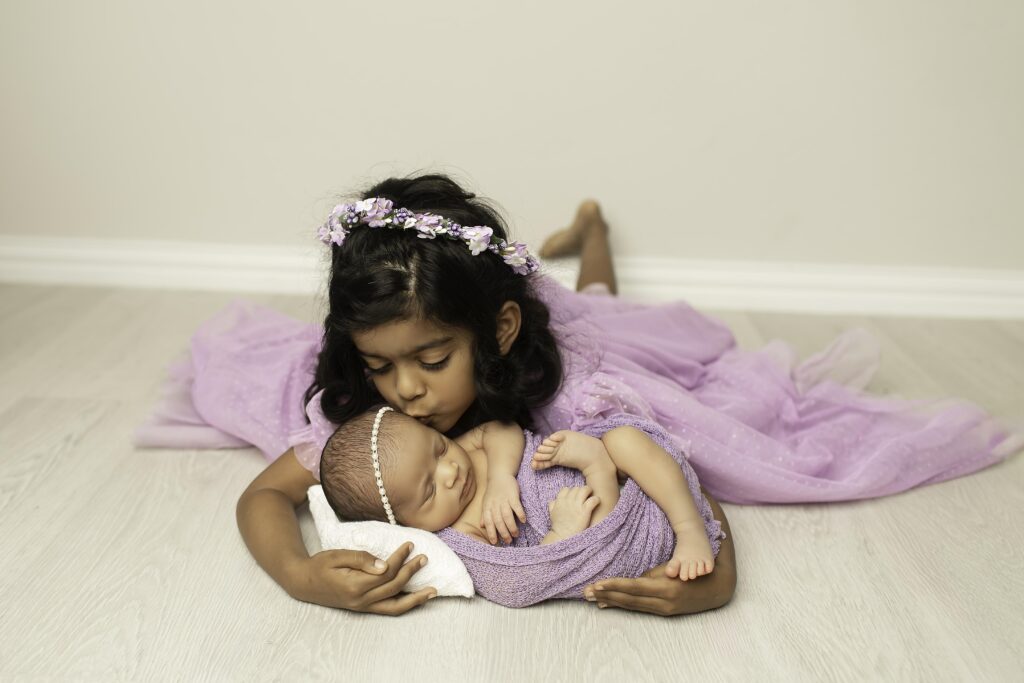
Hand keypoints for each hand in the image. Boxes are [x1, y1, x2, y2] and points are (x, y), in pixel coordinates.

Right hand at [288, 542, 435, 615]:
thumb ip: (360, 559)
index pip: (386, 573)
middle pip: (394, 587)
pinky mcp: (363, 608)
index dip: (400, 558)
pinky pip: (388, 610)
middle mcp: (361, 600)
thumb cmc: (320, 566)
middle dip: (411, 572)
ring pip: (395, 607)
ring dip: (415, 599)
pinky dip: (404, 605)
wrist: (303, 583)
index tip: (409, 545)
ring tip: (433, 591)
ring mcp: (362, 607)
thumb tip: (384, 565)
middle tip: (424, 558)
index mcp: (354, 585)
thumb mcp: (337, 556)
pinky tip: (415, 598)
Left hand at [480, 473, 526, 544]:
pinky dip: (520, 514)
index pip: (488, 522)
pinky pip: (516, 506)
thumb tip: (482, 526)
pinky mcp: (513, 495)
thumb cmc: (493, 491)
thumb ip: (484, 514)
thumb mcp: (486, 502)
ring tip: (515, 534)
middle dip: (503, 533)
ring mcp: (504, 500)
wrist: (500, 475)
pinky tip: (523, 521)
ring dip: (511, 526)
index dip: (491, 533)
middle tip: (508, 541)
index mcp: (487, 507)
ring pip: (507, 516)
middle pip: (498, 521)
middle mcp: (495, 505)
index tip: (495, 542)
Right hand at [547, 486, 599, 541]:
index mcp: (560, 501)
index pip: (566, 489)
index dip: (571, 492)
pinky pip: (593, 499)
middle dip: (581, 492)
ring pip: (585, 489)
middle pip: (576, 488)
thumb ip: (552, 505)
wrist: (563, 537)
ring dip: (589, 492)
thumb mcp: (552, 514)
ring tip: (592, 497)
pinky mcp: (585, 510)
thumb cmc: (559, 527)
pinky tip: (596, 502)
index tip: (575, 497)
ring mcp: (577, 505)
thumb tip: (553, 500)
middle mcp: (568, 500)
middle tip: (585, 498)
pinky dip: (596, 500)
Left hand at [583, 488, 735, 615]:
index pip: (634, 587)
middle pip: (630, 599)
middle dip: (607, 595)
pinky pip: (638, 608)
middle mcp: (663, 602)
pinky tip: (607, 603)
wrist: (717, 587)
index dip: (614, 586)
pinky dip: (622, 605)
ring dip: (611, 601)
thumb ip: (653, 572)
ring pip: (632, 605)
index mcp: (666, 588)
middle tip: (586, 592)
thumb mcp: (675, 566)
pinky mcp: (663, 611)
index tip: (597, 584)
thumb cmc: (695, 569)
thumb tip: (630, 579)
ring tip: (591, 598)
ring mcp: (664, 609)